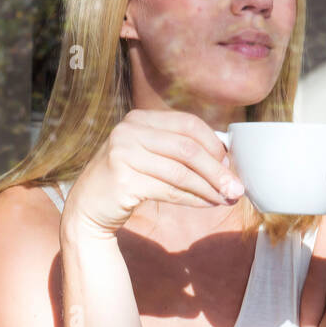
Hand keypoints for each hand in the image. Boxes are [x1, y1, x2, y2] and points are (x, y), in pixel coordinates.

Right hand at [61, 109, 243, 241]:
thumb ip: (178, 149)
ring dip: (209, 188)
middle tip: (237, 187)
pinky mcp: (123, 180)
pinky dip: (193, 199)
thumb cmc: (127, 180)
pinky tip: (207, 204)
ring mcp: (123, 154)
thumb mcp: (149, 154)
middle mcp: (129, 131)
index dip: (214, 143)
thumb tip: (226, 159)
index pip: (187, 124)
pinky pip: (169, 190)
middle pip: (187, 148)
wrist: (87, 207)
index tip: (231, 163)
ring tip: (226, 199)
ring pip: (180, 172)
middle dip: (217, 170)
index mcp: (139, 118)